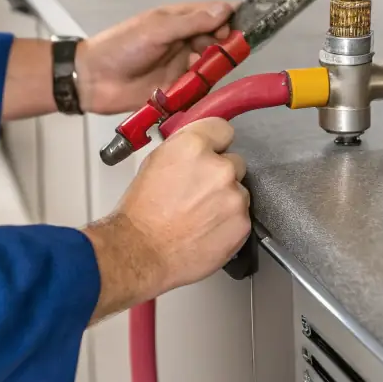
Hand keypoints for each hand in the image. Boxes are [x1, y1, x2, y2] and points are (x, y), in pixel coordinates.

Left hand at [74, 1, 234, 115]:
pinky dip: (203, 88)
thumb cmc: (122, 46)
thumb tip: (225, 10)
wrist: (93, 80)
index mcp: (178, 20)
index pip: (212, 14)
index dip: (228, 17)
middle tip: (224, 51)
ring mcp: (181, 66)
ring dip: (212, 67)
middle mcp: (183, 41)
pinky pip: (199, 88)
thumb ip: (191, 22)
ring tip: (204, 69)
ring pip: (210, 65)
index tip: (244, 24)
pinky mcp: (177, 90)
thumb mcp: (157, 29)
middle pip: (216, 41)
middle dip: (224, 45)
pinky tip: (199, 87)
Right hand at [86, 118, 249, 318]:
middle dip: (220, 175)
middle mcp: (219, 167)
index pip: (223, 130)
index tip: (213, 152)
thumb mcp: (156, 163)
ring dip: (226, 200)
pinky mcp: (242, 222)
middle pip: (234, 162)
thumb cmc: (141, 212)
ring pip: (239, 191)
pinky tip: (206, 229)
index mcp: (193, 146)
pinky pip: (241, 216)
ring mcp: (233, 196)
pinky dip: (229, 223)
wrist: (140, 252)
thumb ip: (185, 150)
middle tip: (198, 192)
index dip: (216, 143)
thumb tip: (201, 147)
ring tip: (199, 215)